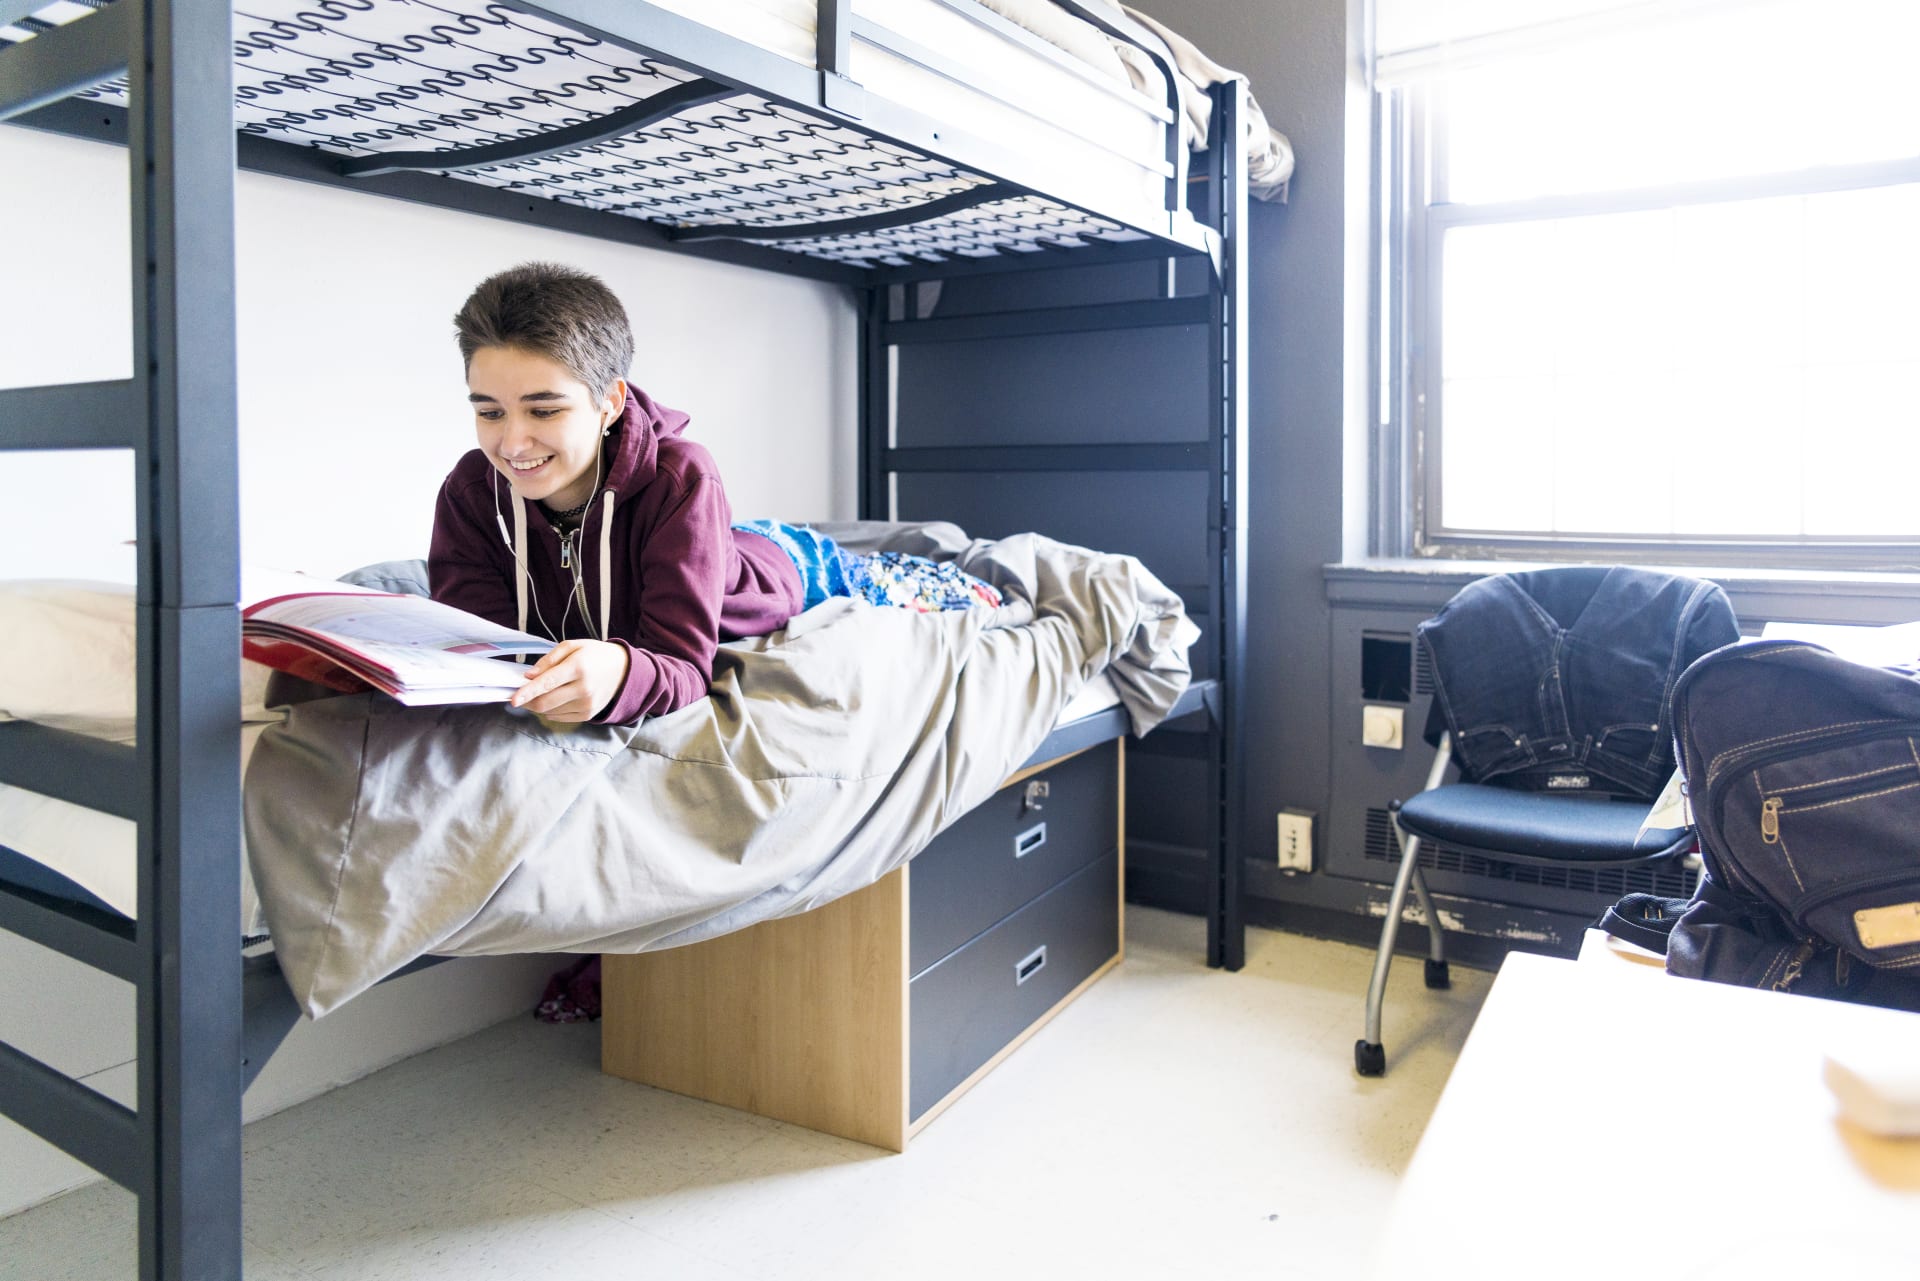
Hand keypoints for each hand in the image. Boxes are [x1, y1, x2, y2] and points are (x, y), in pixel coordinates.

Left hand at [509, 639, 630, 721]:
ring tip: (545, 691)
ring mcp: (587, 704)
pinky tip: (556, 698)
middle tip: (521, 694)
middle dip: (528, 701)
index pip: (547, 683)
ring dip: (539, 704)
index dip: (527, 692)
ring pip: (550, 711)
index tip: (513, 700)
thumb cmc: (594, 654)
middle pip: (545, 702)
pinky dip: (551, 710)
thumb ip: (548, 660)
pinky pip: (560, 717)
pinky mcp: (588, 714)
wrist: (623, 669)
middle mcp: (583, 688)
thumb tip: (529, 676)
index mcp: (578, 667)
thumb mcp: (572, 646)